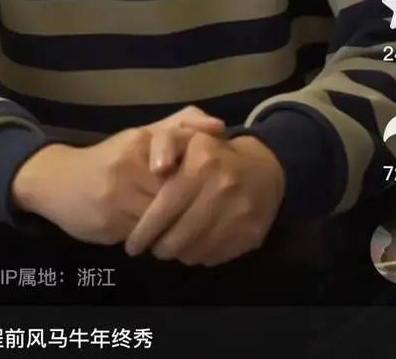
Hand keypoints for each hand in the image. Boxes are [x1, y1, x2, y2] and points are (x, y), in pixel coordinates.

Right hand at [10, 106, 226, 246]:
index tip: (210, 186)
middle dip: (188, 205)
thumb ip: (181, 126)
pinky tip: (157, 236)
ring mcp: (117, 195)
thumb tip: (220, 126)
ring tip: (182, 226)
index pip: (187, 162)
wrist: (57, 181)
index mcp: (141, 140)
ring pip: (162, 218)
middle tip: (201, 212)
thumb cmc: (109, 159)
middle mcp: (129, 165)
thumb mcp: (143, 136)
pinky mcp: (108, 223)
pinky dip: (154, 238)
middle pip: (176, 192)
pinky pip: (145, 236)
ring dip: (173, 225)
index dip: (200, 179)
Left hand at [124, 133, 285, 266]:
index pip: (164, 209)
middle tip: (153, 247)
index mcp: (202, 164)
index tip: (132, 243)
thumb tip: (157, 169)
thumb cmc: (212, 154)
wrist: (263, 168)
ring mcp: (239, 215)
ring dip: (178, 253)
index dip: (144, 230)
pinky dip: (199, 255)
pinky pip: (214, 257)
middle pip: (177, 238)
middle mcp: (222, 190)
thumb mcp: (187, 137)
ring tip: (172, 245)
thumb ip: (164, 144)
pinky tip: (194, 244)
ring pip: (194, 252)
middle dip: (159, 247)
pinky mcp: (251, 235)